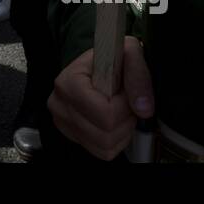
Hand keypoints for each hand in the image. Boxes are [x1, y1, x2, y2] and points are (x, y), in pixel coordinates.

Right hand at [48, 37, 152, 160]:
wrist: (94, 65)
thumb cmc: (108, 58)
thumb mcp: (126, 51)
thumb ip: (137, 74)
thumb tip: (143, 108)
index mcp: (68, 83)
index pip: (105, 113)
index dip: (125, 106)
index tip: (126, 92)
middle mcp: (60, 105)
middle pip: (105, 134)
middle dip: (125, 120)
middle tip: (126, 102)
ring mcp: (63, 123)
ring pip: (105, 146)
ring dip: (121, 132)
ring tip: (120, 111)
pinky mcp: (71, 136)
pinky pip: (102, 152)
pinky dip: (114, 140)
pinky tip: (114, 122)